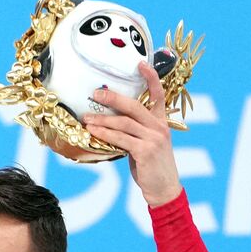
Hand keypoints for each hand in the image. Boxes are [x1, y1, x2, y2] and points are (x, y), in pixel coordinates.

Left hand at [82, 61, 182, 207]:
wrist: (163, 188)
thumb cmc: (151, 165)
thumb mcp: (146, 144)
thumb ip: (134, 131)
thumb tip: (108, 123)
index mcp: (161, 122)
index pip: (158, 94)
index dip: (151, 78)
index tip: (140, 63)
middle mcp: (159, 126)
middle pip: (134, 106)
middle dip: (113, 98)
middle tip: (95, 94)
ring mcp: (154, 138)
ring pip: (124, 123)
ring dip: (103, 120)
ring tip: (86, 118)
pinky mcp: (146, 151)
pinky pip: (121, 139)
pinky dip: (105, 134)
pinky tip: (93, 132)